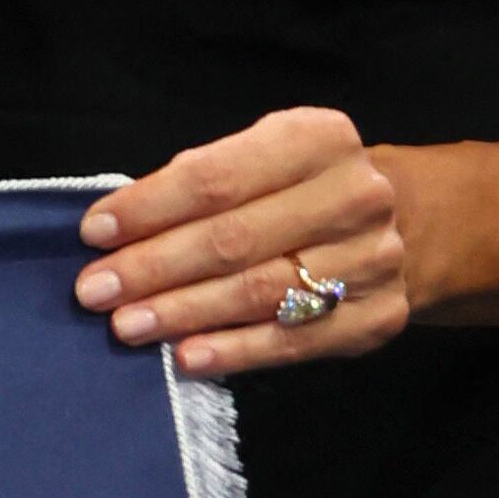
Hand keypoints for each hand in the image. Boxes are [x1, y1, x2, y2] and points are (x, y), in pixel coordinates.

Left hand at [74, 108, 406, 377]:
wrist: (405, 224)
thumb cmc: (298, 188)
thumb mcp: (260, 157)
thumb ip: (201, 184)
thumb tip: (118, 231)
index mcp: (319, 139)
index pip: (217, 177)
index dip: (149, 207)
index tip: (94, 233)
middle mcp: (355, 196)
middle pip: (234, 239)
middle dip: (153, 267)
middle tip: (95, 290)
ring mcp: (373, 259)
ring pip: (260, 292)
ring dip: (184, 313)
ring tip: (126, 326)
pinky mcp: (377, 317)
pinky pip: (292, 341)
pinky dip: (233, 351)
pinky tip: (185, 357)